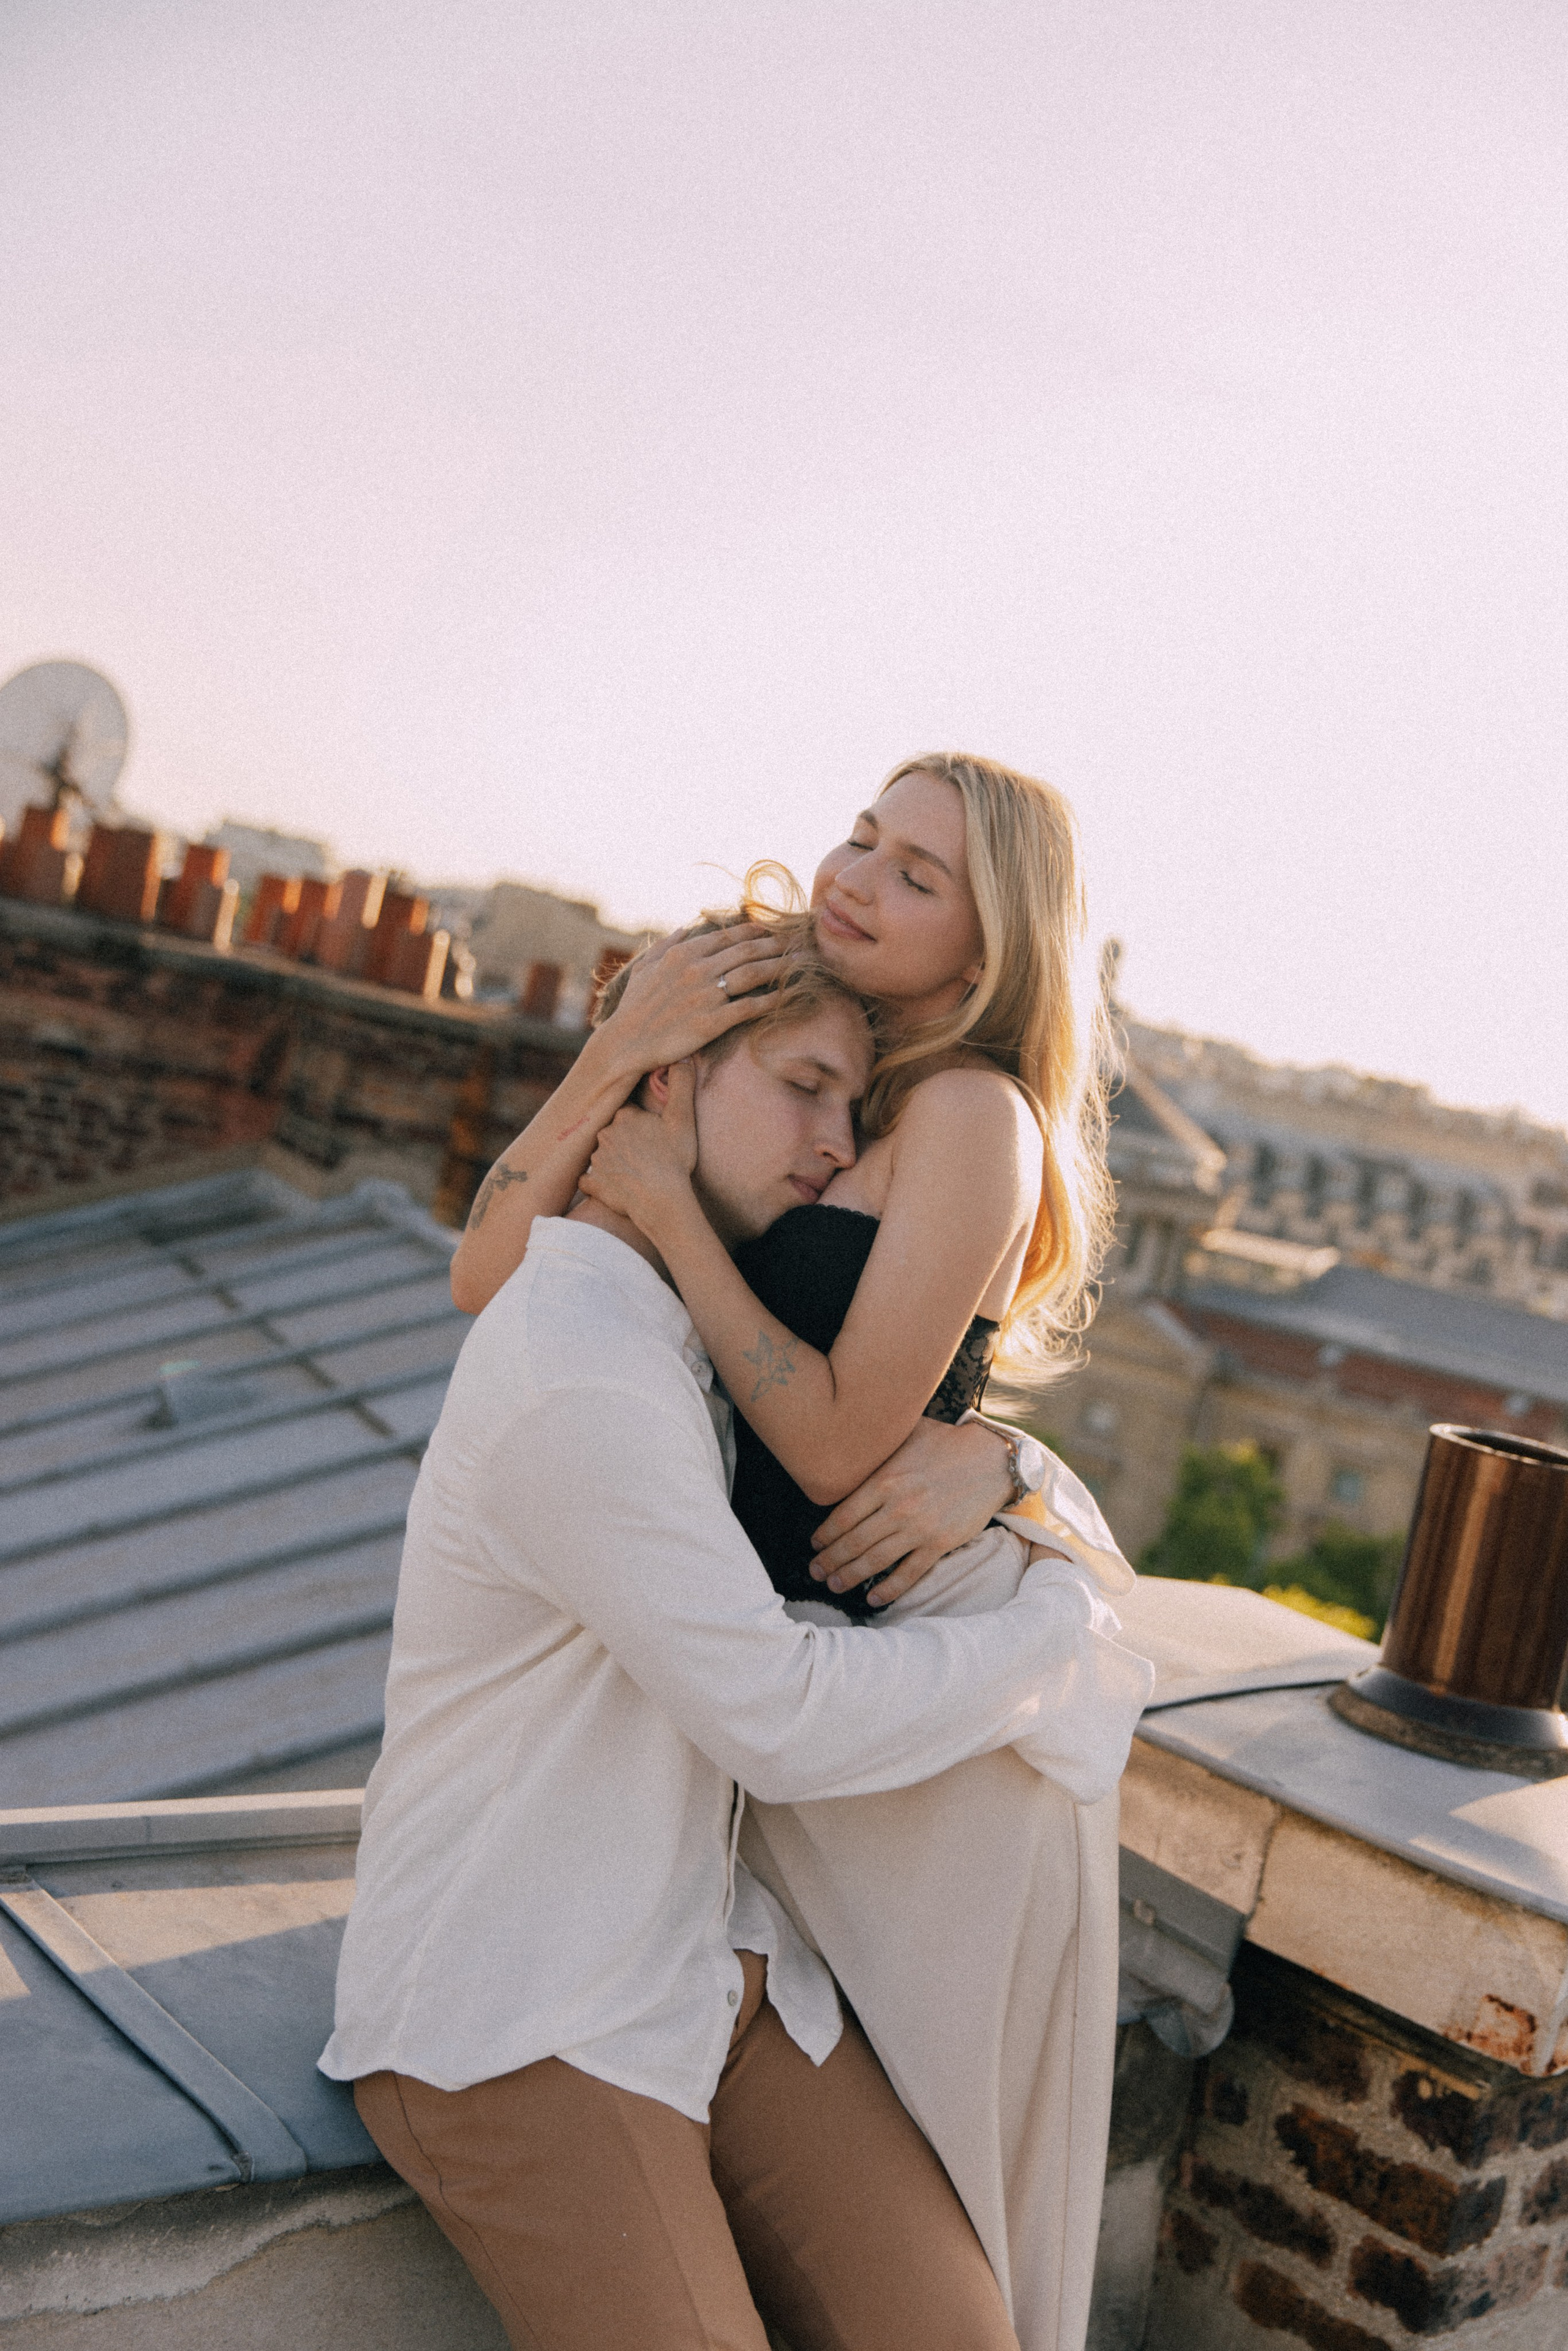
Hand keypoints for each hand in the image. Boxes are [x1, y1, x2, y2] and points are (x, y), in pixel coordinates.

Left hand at [579, 1059, 700, 1237]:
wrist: (661, 1202)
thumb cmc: (674, 1161)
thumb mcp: (683, 1119)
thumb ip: (682, 1085)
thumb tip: (681, 1058)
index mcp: (624, 1115)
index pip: (627, 1109)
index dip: (639, 1120)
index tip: (650, 1131)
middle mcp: (604, 1133)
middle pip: (613, 1131)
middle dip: (626, 1139)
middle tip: (645, 1152)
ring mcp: (595, 1159)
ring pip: (602, 1154)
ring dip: (613, 1160)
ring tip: (634, 1171)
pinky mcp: (591, 1183)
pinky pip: (590, 1180)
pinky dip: (599, 1183)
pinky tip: (615, 1186)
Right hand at [603, 922, 787, 1069]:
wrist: (626, 1043)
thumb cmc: (634, 1007)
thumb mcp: (645, 967)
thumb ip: (667, 944)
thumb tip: (686, 926)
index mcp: (683, 953)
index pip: (728, 936)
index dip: (755, 931)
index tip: (772, 929)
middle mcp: (697, 969)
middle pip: (747, 950)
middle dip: (776, 944)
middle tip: (798, 942)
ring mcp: (706, 995)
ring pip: (753, 973)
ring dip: (780, 965)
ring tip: (801, 962)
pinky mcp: (712, 1022)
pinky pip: (749, 1007)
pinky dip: (770, 999)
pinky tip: (786, 995)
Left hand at [808, 1417, 1015, 1605]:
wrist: (991, 1459)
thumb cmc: (946, 1442)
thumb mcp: (906, 1433)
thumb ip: (877, 1446)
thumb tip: (847, 1444)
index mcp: (885, 1480)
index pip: (843, 1516)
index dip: (825, 1535)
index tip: (815, 1544)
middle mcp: (898, 1507)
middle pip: (854, 1541)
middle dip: (830, 1560)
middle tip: (815, 1571)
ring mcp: (919, 1528)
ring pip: (875, 1560)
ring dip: (851, 1576)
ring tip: (834, 1585)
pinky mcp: (940, 1544)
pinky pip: (910, 1573)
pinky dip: (890, 1589)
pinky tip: (874, 1599)